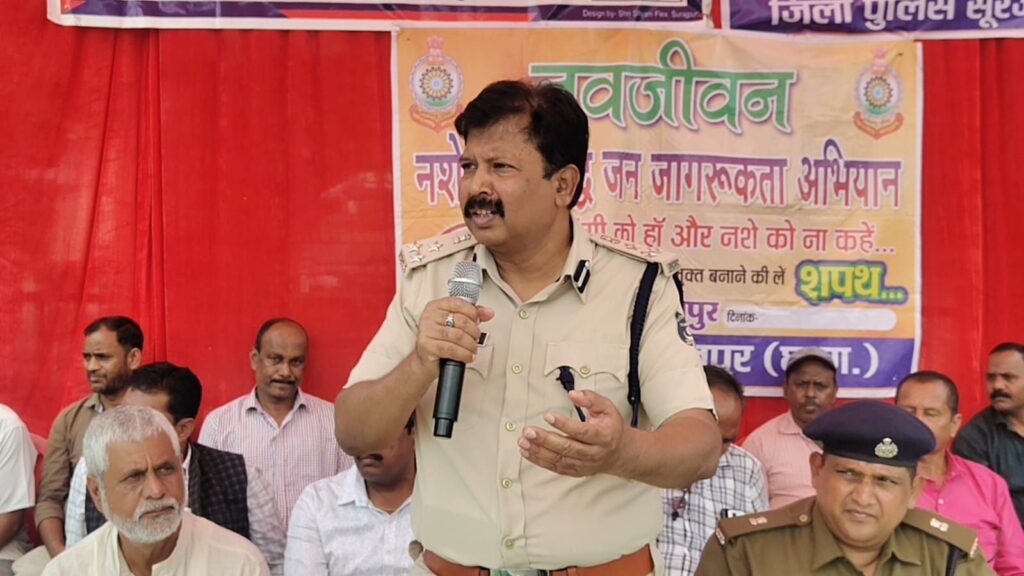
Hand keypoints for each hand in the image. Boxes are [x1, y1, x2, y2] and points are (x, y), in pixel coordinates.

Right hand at [411, 297, 493, 379]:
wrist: (426, 360)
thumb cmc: (441, 340)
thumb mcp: (456, 324)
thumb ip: (472, 316)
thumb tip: (489, 312)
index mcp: (436, 306)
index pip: (458, 303)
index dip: (472, 312)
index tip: (477, 321)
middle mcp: (429, 316)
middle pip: (460, 320)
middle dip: (474, 332)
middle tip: (476, 338)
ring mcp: (426, 330)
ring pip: (458, 336)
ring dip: (471, 345)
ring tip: (473, 349)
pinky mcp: (426, 346)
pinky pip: (452, 349)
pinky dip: (464, 354)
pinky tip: (468, 356)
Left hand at [518, 389, 635, 477]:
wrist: (621, 453)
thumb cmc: (612, 428)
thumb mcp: (607, 408)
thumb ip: (591, 398)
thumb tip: (573, 394)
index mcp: (603, 436)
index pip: (582, 432)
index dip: (564, 424)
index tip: (549, 416)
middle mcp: (593, 453)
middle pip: (567, 448)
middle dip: (545, 439)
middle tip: (529, 431)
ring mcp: (584, 464)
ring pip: (559, 460)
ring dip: (539, 451)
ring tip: (524, 441)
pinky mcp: (575, 471)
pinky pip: (555, 468)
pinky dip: (540, 461)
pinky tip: (528, 452)